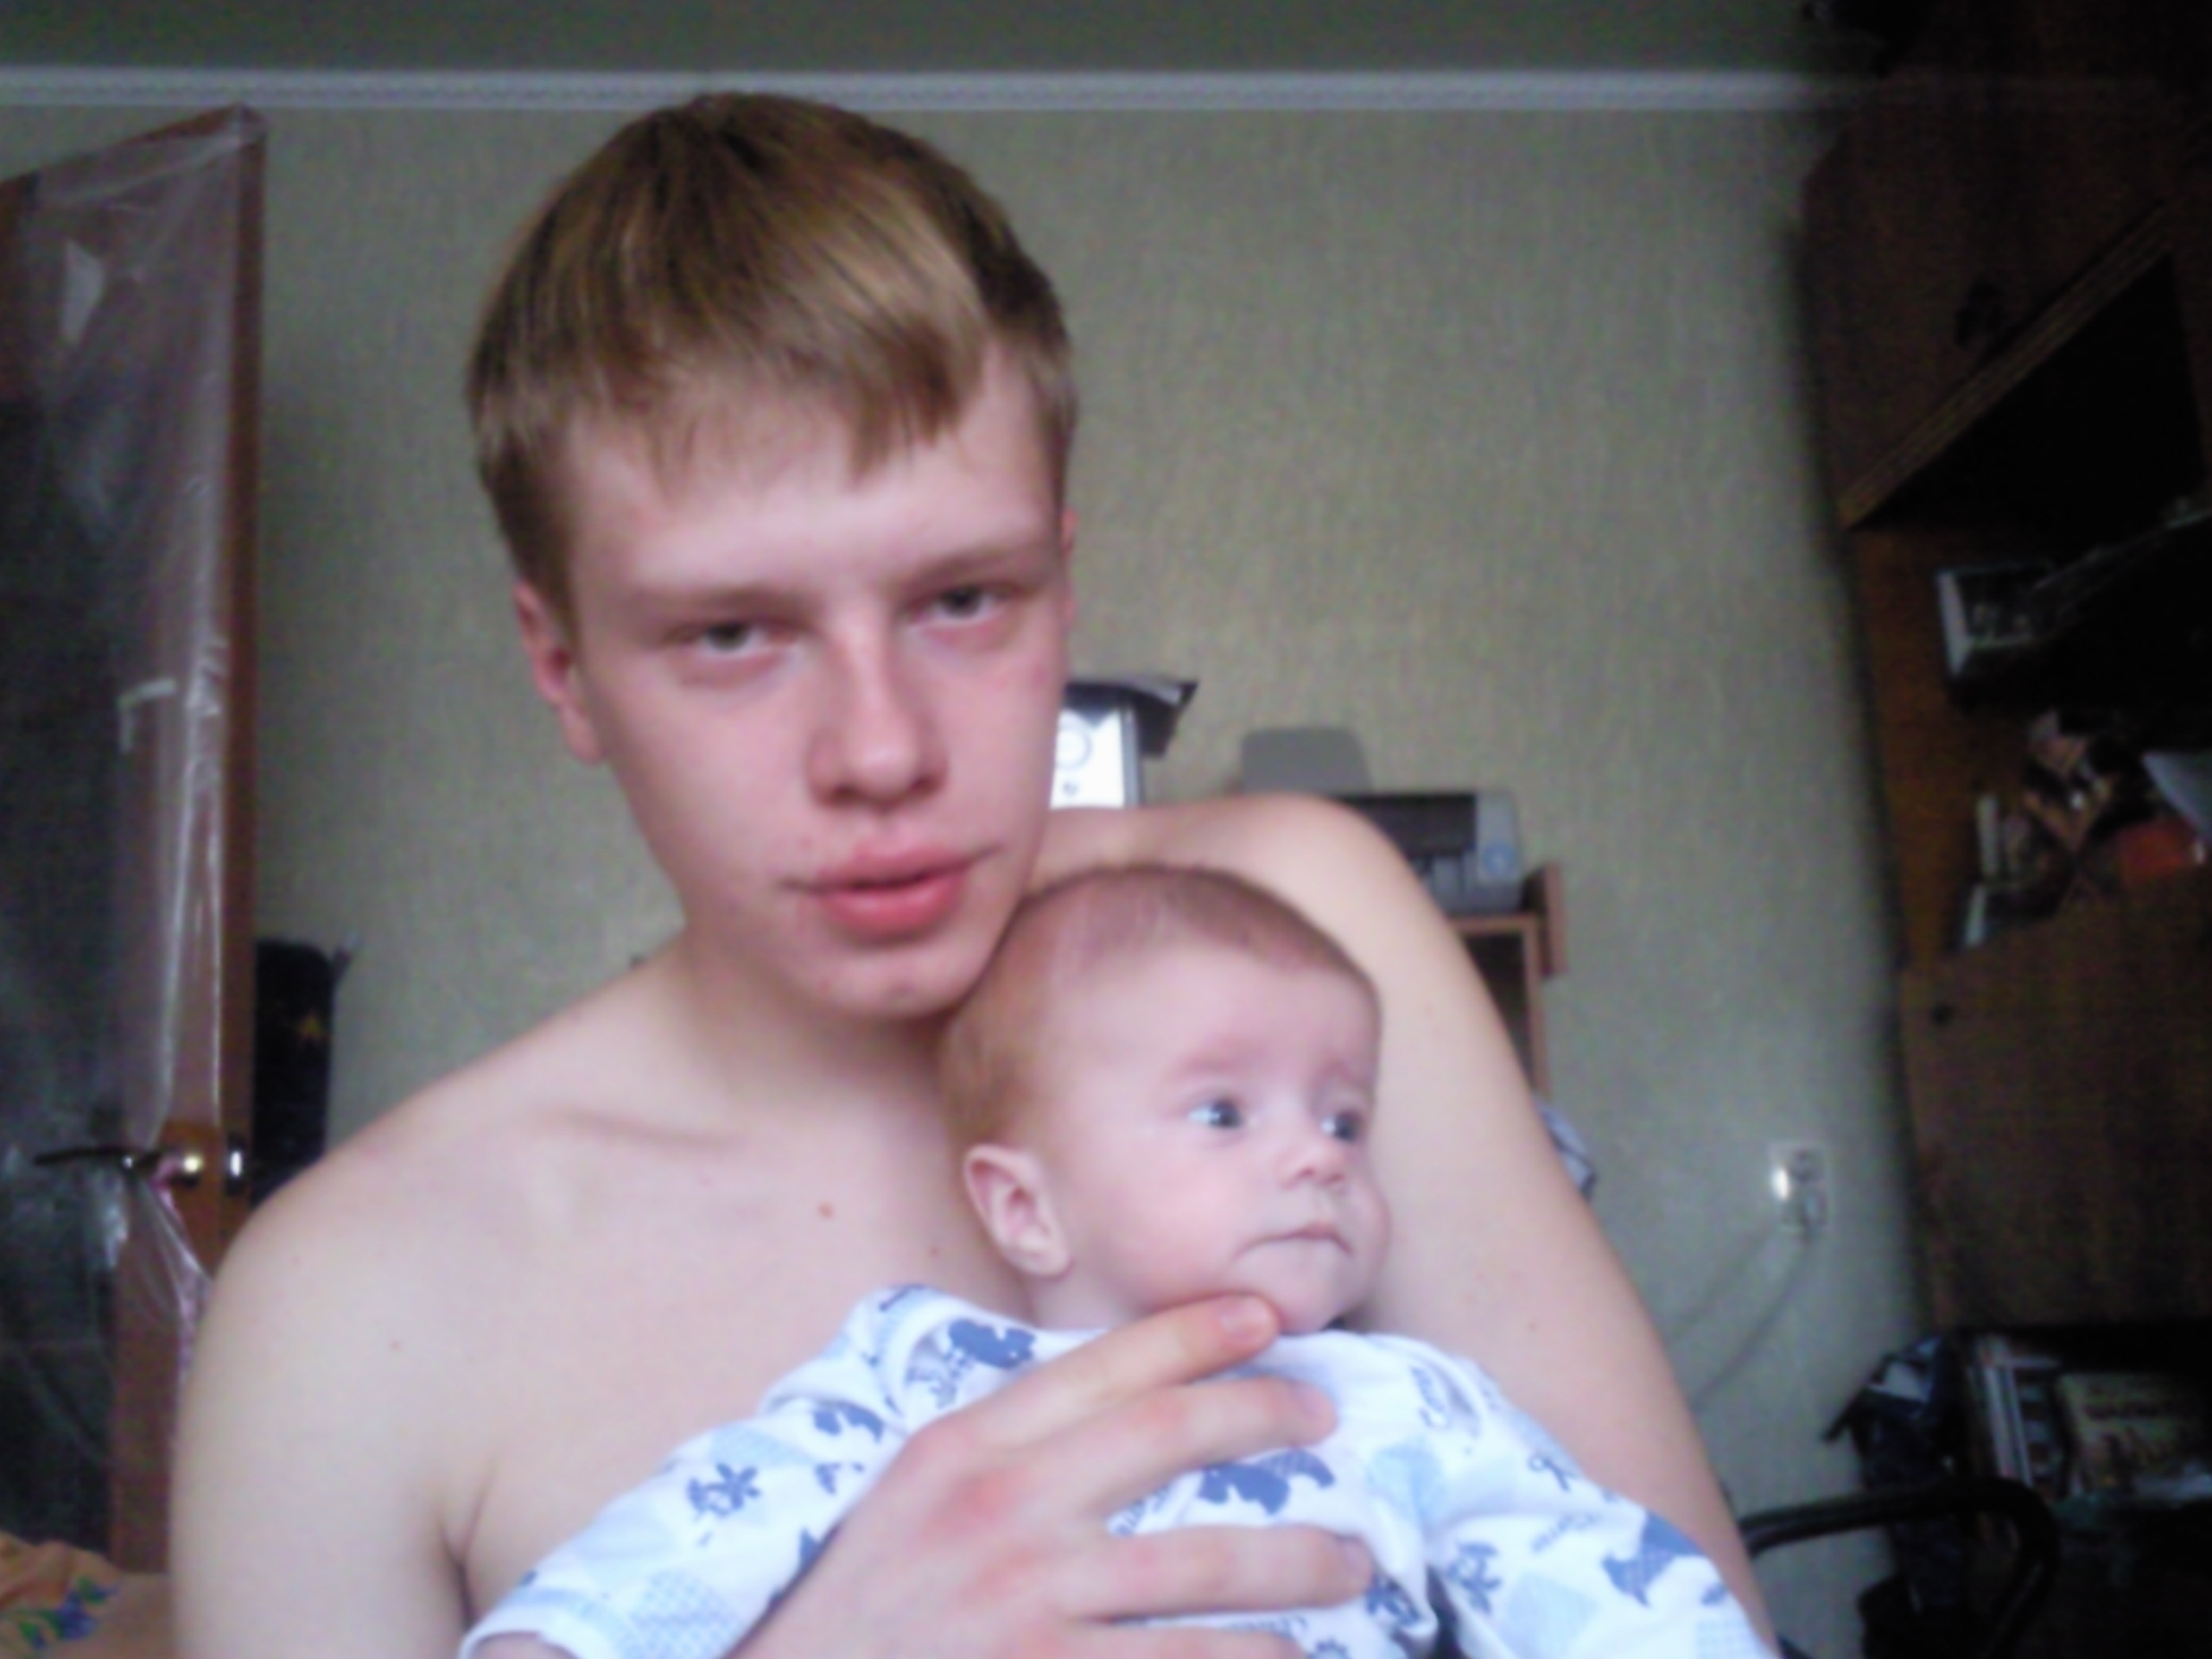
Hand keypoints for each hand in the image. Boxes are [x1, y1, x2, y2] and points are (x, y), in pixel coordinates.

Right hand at [742, 1295, 1371, 1658]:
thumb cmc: (859, 1609)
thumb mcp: (910, 1499)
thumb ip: (1000, 1450)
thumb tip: (1115, 1409)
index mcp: (962, 1448)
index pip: (1098, 1365)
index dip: (1193, 1332)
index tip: (1262, 1317)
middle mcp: (1000, 1511)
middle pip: (1164, 1436)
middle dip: (1262, 1416)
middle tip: (1324, 1418)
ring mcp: (1028, 1602)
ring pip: (1200, 1564)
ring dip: (1295, 1560)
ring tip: (1349, 1562)